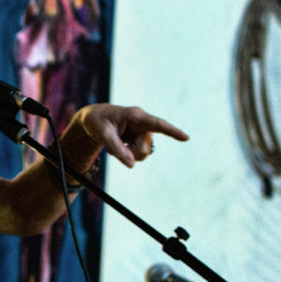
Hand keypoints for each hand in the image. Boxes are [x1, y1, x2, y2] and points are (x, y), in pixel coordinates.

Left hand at [69, 104, 189, 167]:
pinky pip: (138, 155)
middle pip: (145, 148)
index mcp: (136, 116)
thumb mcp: (103, 136)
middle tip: (114, 150)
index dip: (172, 131)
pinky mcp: (140, 138)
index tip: (186, 138)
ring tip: (115, 146)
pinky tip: (119, 146)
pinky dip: (128, 155)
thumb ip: (117, 150)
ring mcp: (142, 132)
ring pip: (143, 154)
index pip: (158, 124)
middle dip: (131, 154)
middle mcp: (143, 123)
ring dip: (129, 155)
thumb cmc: (98, 122)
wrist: (94, 119)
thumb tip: (131, 165)